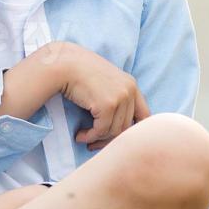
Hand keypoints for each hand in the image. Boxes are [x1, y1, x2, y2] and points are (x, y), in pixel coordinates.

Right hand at [34, 41, 148, 150]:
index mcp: (131, 84)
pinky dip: (90, 136)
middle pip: (127, 127)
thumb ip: (116, 97)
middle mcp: (129, 90)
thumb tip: (120, 127)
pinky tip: (80, 135)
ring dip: (98, 138)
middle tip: (95, 144)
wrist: (64, 64)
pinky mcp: (108, 105)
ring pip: (114, 131)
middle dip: (110, 139)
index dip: (133, 131)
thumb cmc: (79, 73)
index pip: (144, 116)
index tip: (118, 139)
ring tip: (85, 137)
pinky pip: (101, 130)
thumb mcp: (105, 82)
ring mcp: (120, 97)